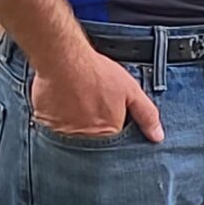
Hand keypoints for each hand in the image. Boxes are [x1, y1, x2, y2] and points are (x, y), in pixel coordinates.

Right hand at [29, 43, 164, 142]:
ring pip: (73, 136)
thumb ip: (146, 115)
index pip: (114, 146)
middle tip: (90, 106)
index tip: (109, 117)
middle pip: (93, 142)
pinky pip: (54, 129)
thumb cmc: (96, 73)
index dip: (114, 130)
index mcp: (107, 134)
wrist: (64, 59)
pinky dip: (58, 119)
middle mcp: (85, 140)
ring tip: (77, 102)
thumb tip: (157, 136)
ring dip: (76, 124)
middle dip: (94, 127)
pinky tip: (63, 103)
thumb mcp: (131, 91)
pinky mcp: (46, 125)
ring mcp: (64, 134)